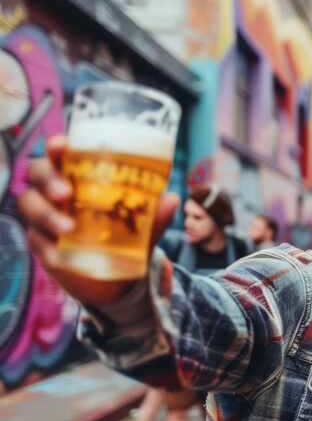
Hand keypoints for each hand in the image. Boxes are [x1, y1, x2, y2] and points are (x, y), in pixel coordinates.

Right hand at [17, 134, 179, 305]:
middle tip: (65, 192)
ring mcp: (45, 217)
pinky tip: (58, 254)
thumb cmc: (125, 236)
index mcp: (79, 177)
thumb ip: (155, 214)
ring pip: (30, 204)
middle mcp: (57, 192)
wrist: (115, 275)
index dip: (57, 146)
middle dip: (48, 178)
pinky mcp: (42, 244)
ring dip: (46, 214)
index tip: (62, 145)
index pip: (62, 154)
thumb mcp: (143, 226)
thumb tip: (172, 198)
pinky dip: (46, 246)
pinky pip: (36, 240)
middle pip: (38, 173)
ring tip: (67, 228)